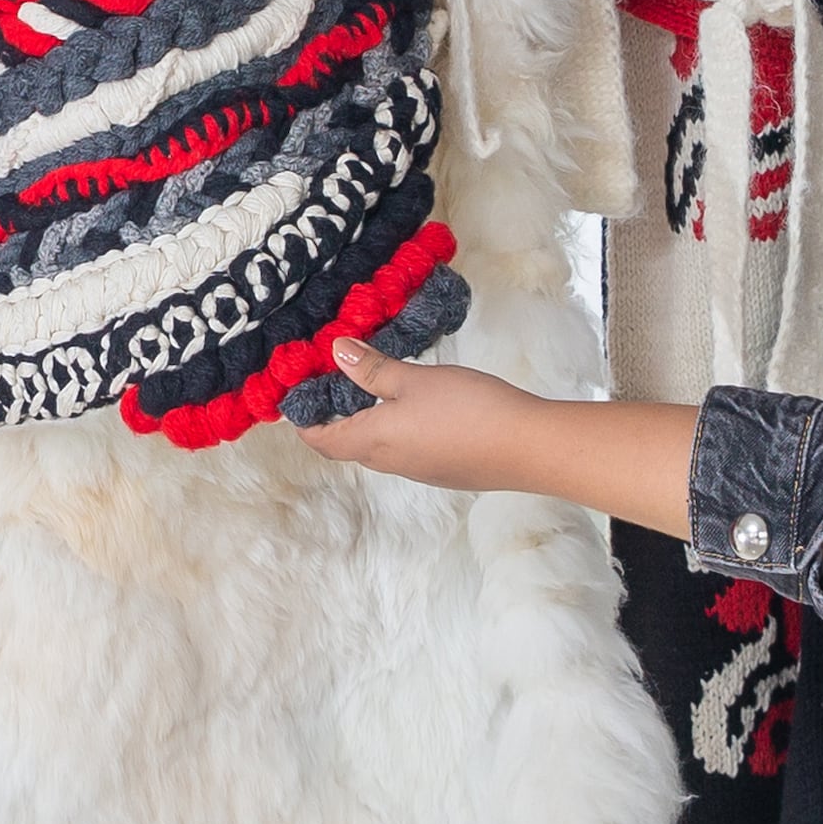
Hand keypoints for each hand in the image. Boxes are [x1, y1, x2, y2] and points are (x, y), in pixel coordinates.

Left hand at [296, 347, 700, 538]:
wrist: (527, 447)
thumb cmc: (467, 408)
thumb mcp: (415, 379)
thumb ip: (374, 368)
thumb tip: (336, 353)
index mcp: (374, 441)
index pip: (324, 440)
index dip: (304, 423)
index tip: (295, 401)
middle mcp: (391, 463)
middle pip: (350, 446)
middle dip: (334, 420)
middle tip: (331, 385)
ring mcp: (421, 470)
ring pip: (380, 448)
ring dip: (367, 423)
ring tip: (370, 389)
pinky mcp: (447, 469)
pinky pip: (408, 451)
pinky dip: (396, 429)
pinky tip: (416, 406)